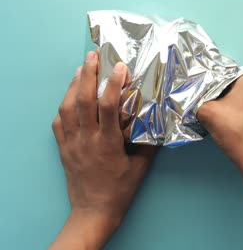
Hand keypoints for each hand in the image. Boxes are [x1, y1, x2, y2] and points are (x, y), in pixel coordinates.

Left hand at [50, 51, 157, 248]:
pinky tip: (70, 96)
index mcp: (107, 143)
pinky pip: (58, 122)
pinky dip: (64, 105)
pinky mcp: (63, 148)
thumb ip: (148, 143)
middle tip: (92, 56)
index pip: (108, 107)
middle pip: (82, 100)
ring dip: (73, 85)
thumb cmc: (120, 190)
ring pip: (67, 107)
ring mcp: (71, 143)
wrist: (93, 211)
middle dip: (87, 74)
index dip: (113, 84)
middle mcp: (86, 139)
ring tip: (80, 69)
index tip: (120, 67)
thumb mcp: (140, 168)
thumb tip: (158, 121)